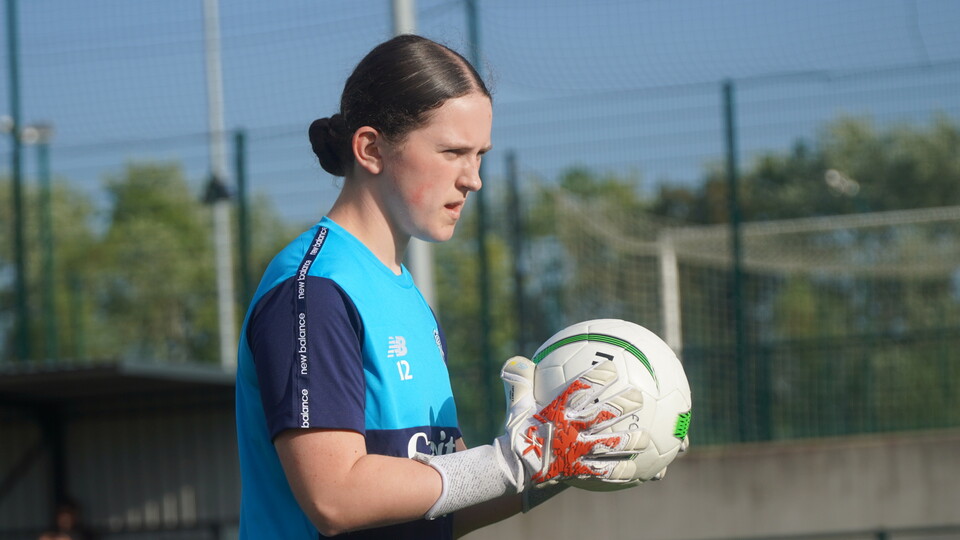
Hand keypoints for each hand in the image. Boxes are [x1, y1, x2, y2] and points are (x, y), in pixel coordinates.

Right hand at [494, 356, 647, 489]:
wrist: (514, 466)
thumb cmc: (519, 431)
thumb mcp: (517, 404)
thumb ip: (519, 381)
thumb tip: (515, 360)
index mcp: (557, 411)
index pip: (579, 390)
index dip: (597, 378)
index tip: (612, 369)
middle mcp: (570, 429)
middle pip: (602, 416)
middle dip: (622, 406)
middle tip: (639, 398)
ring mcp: (576, 450)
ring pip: (608, 444)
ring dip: (628, 441)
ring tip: (646, 438)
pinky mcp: (578, 469)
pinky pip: (603, 471)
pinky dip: (619, 471)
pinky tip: (634, 471)